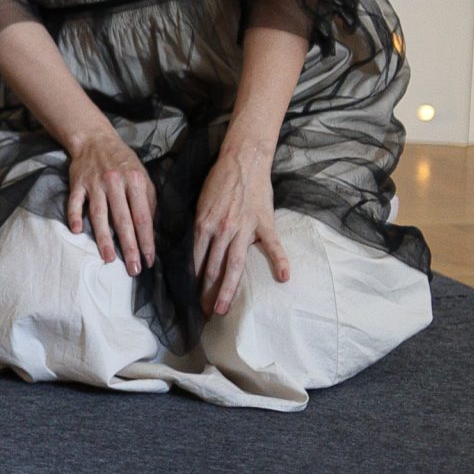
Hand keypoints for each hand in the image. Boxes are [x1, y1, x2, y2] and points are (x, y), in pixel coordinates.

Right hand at [64, 125, 155, 275]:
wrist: (95, 139)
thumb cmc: (123, 162)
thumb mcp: (142, 176)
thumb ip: (148, 201)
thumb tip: (152, 229)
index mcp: (135, 181)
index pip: (143, 217)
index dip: (146, 240)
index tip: (148, 260)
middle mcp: (115, 183)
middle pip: (122, 220)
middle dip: (129, 247)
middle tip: (132, 269)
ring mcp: (94, 183)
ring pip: (99, 215)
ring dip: (103, 238)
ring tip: (108, 259)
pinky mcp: (77, 183)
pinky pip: (75, 202)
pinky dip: (74, 216)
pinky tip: (76, 231)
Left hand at [191, 137, 290, 314]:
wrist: (243, 160)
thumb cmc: (219, 182)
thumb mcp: (199, 205)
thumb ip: (198, 229)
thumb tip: (192, 251)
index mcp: (203, 225)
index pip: (195, 260)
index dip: (192, 282)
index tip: (190, 299)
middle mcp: (221, 229)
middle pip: (212, 268)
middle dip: (207, 292)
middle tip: (204, 313)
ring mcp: (243, 228)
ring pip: (234, 263)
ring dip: (227, 288)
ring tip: (223, 308)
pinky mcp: (263, 223)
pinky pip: (273, 245)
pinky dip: (279, 261)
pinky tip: (283, 277)